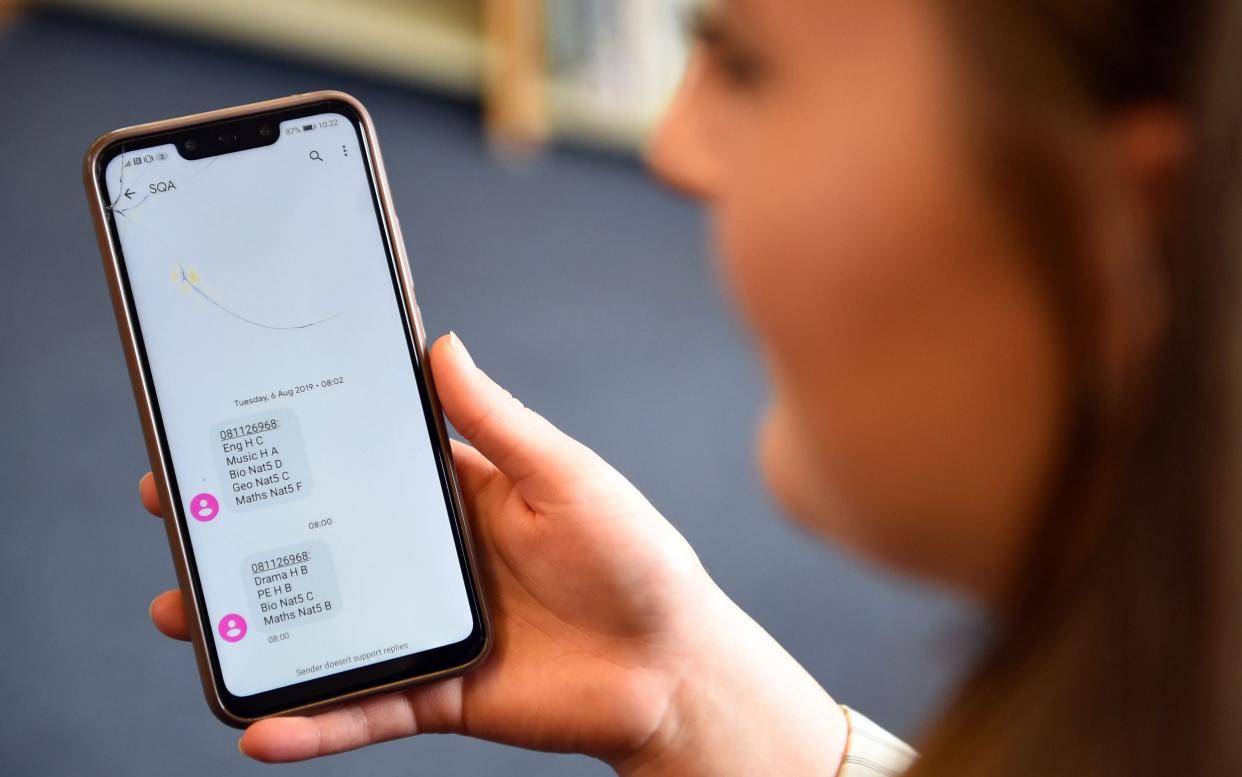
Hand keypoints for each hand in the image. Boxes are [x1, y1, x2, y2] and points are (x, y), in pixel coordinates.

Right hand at [141, 333, 846, 774]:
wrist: (675, 665)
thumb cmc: (633, 557)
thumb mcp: (565, 476)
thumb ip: (498, 423)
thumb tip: (440, 347)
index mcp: (456, 496)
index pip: (358, 466)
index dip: (295, 449)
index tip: (226, 431)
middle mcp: (430, 561)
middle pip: (320, 544)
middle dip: (247, 532)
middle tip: (179, 514)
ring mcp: (427, 629)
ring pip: (323, 628)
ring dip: (255, 626)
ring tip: (187, 614)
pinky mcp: (439, 692)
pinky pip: (366, 710)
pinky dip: (316, 723)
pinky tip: (264, 726)